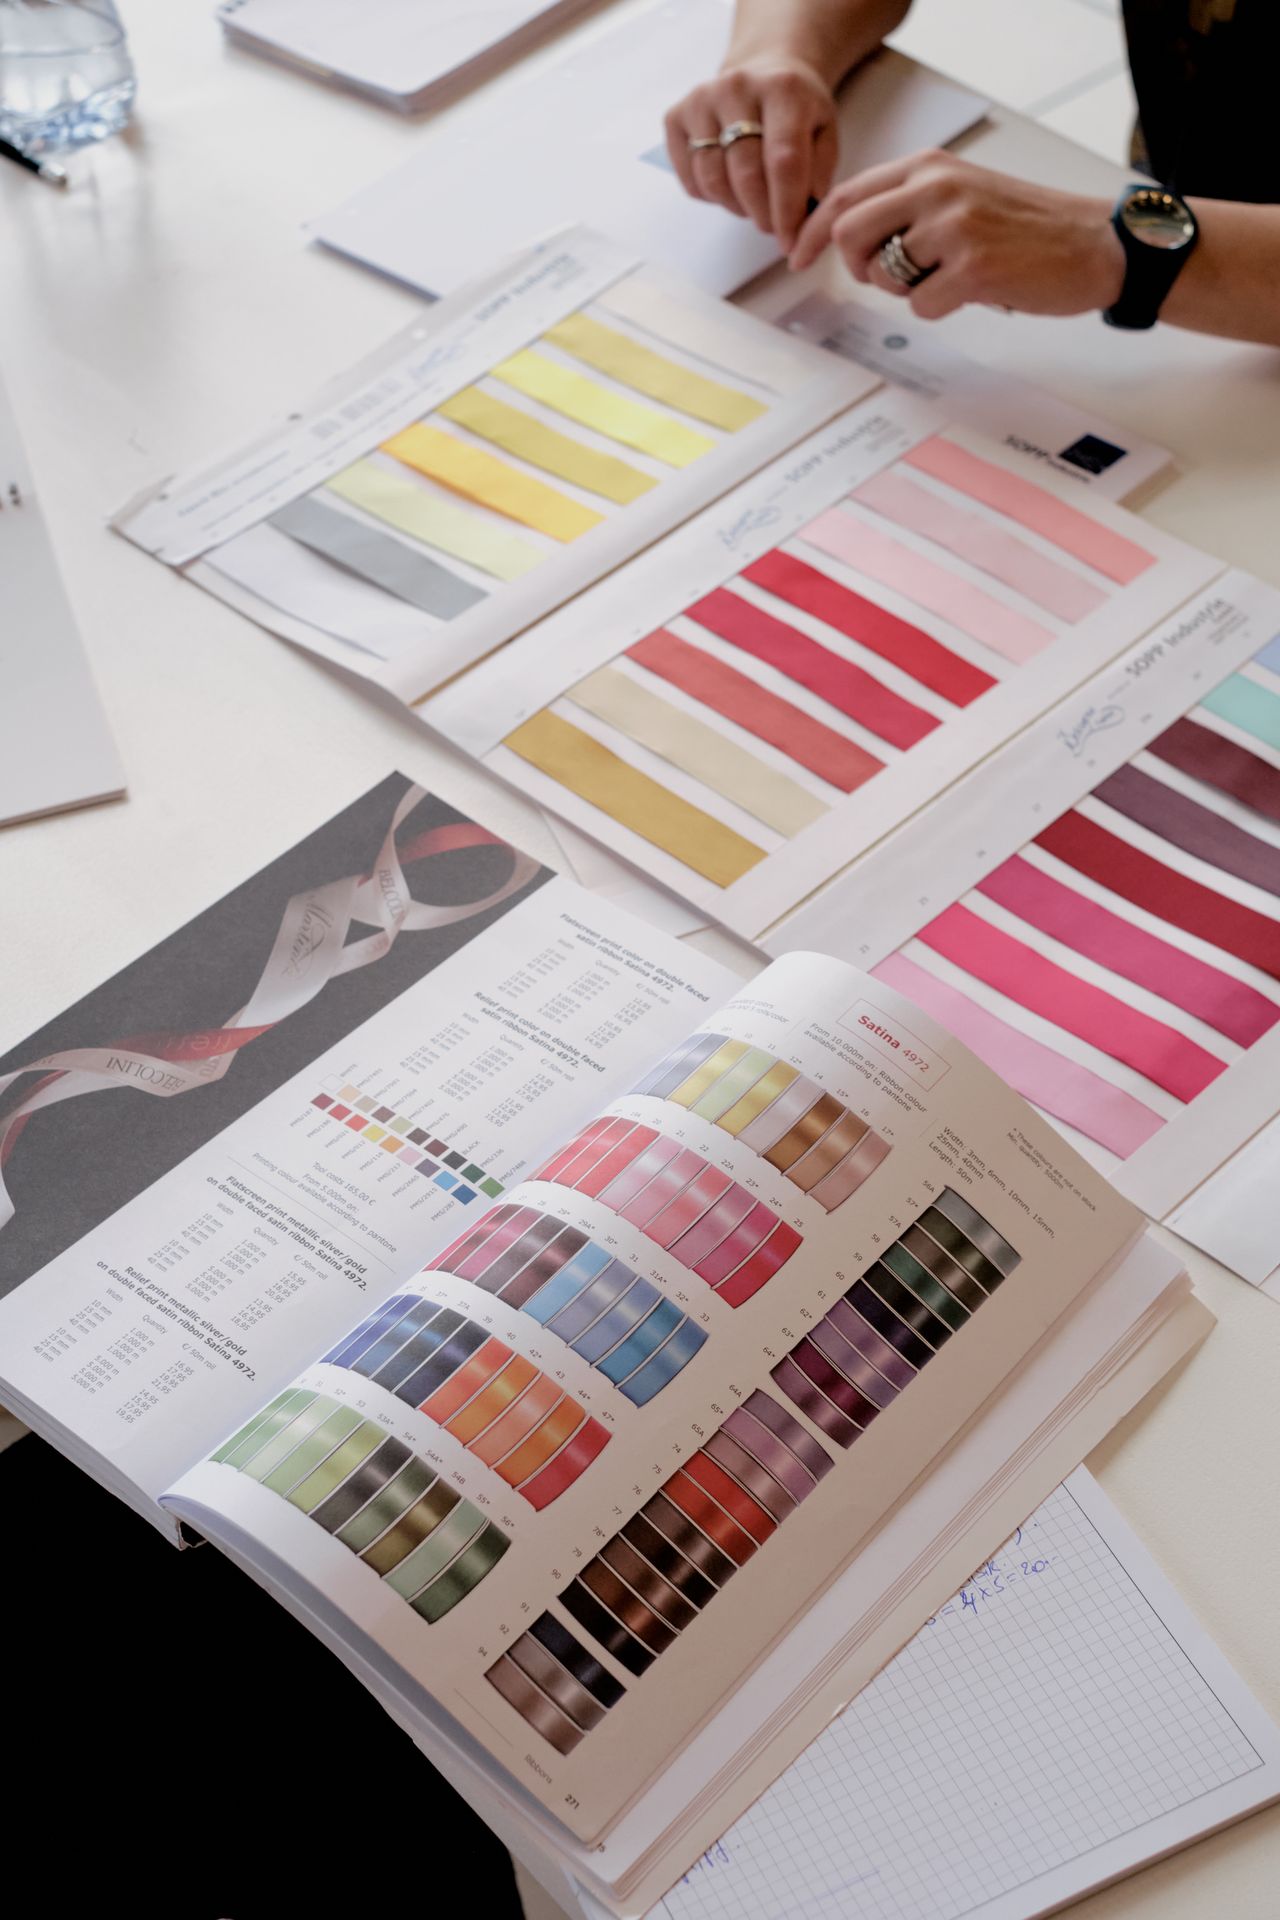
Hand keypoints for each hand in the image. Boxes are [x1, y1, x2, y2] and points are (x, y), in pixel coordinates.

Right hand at [664, 58, 839, 253]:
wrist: (764, 67)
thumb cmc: (796, 108)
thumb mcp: (824, 129)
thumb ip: (819, 172)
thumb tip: (803, 220)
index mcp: (783, 89)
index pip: (783, 161)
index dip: (785, 209)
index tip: (790, 241)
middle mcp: (737, 87)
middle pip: (746, 174)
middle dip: (761, 214)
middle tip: (772, 226)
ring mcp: (702, 100)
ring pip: (714, 180)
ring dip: (736, 207)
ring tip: (753, 204)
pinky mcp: (676, 116)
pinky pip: (690, 179)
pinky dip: (710, 196)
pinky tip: (728, 187)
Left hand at [790, 150, 1125, 319]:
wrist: (1095, 242)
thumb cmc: (1028, 226)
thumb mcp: (963, 193)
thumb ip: (910, 204)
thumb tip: (851, 235)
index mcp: (931, 166)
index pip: (848, 195)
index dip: (814, 230)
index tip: (797, 255)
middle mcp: (937, 188)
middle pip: (850, 232)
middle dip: (857, 267)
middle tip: (885, 277)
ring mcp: (954, 227)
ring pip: (883, 274)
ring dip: (906, 289)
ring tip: (948, 278)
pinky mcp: (973, 268)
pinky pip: (920, 305)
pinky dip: (939, 309)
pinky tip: (972, 291)